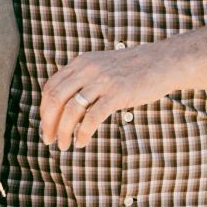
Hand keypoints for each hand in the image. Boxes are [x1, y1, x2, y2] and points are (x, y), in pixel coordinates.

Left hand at [39, 44, 177, 149]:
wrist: (162, 61)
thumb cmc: (132, 69)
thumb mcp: (102, 66)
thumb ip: (84, 78)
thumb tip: (65, 104)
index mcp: (81, 63)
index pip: (51, 87)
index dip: (44, 109)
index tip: (46, 125)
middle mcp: (88, 69)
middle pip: (56, 99)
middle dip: (48, 123)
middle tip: (48, 139)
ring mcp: (103, 81)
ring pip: (71, 110)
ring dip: (63, 131)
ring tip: (64, 145)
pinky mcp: (117, 94)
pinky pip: (92, 118)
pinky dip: (83, 133)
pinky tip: (82, 142)